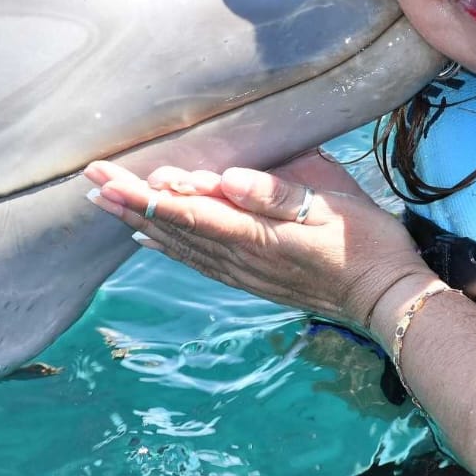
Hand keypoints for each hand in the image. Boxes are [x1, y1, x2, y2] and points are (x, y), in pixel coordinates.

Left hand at [83, 150, 429, 337]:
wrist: (387, 297)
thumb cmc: (364, 241)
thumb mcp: (330, 206)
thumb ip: (277, 193)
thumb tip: (227, 181)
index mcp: (255, 233)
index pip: (185, 210)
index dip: (143, 194)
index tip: (108, 179)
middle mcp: (239, 256)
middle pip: (171, 227)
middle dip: (127, 202)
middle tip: (88, 181)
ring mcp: (242, 271)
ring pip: (177, 245)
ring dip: (137, 222)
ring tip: (103, 203)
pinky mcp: (249, 278)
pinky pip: (195, 261)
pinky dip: (164, 247)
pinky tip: (144, 238)